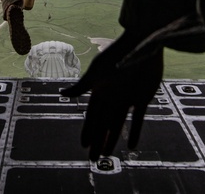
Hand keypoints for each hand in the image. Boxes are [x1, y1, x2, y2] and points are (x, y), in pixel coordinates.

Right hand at [62, 32, 163, 159]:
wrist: (141, 45)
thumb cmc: (116, 56)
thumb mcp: (96, 73)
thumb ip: (81, 87)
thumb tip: (61, 94)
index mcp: (100, 90)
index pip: (92, 115)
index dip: (89, 130)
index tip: (84, 146)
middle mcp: (113, 96)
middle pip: (104, 123)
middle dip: (99, 140)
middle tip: (95, 159)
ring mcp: (128, 97)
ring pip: (119, 124)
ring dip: (113, 139)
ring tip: (108, 155)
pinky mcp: (143, 97)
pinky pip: (138, 118)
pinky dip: (135, 131)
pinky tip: (132, 146)